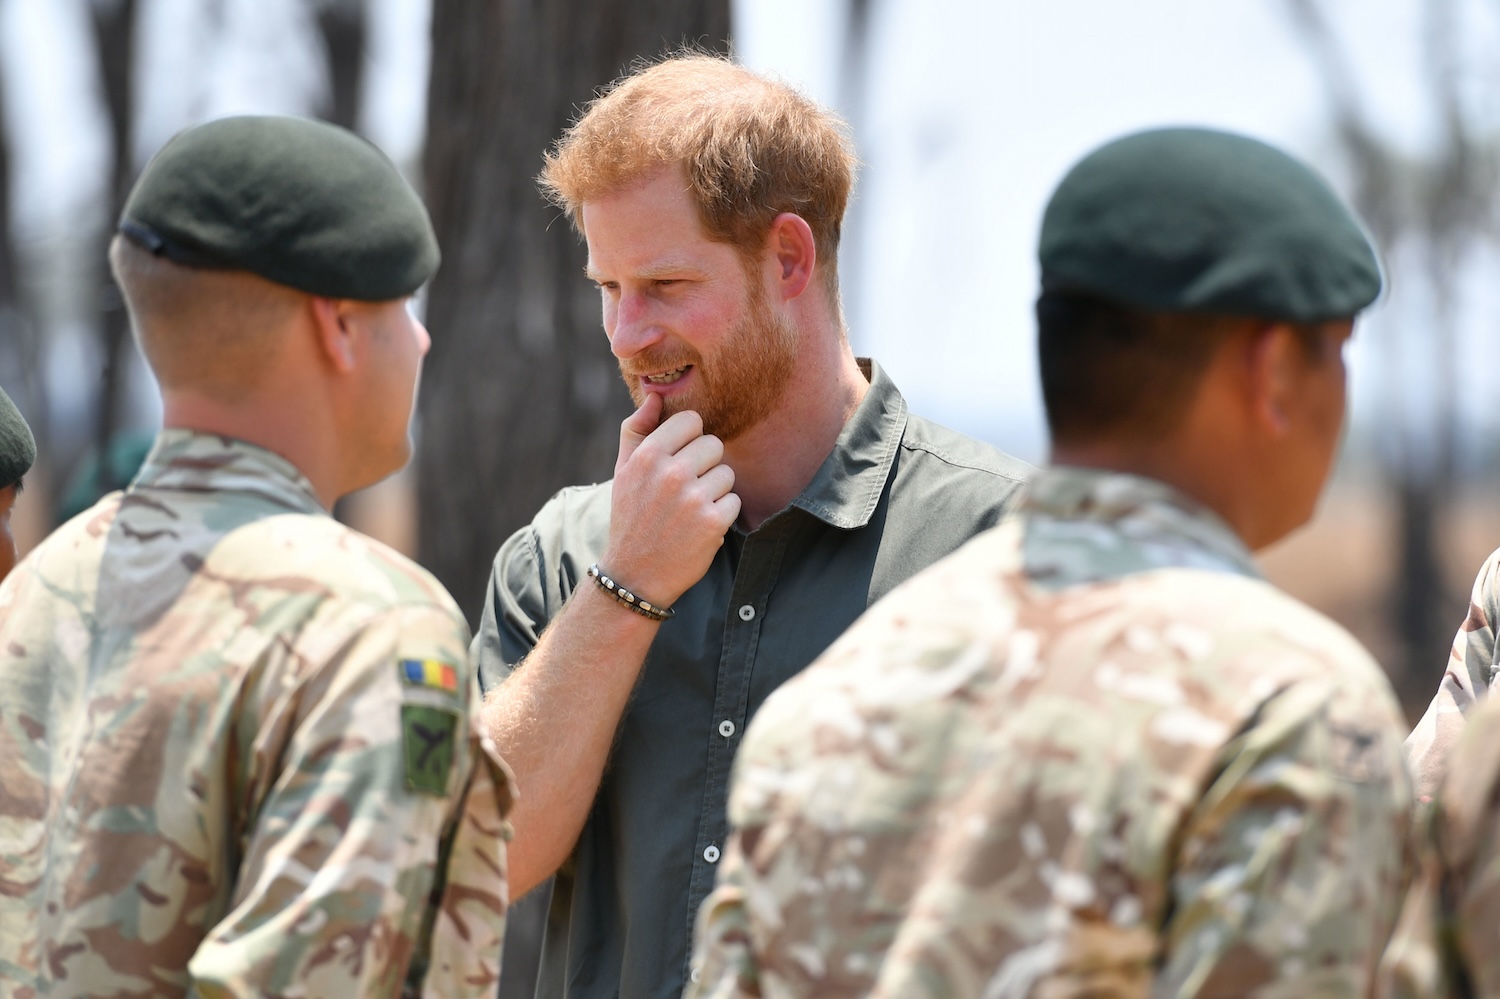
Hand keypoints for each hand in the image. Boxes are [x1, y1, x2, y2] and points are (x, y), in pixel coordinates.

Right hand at [600, 394, 739, 607]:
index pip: (692, 421)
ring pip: (727, 473)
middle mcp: (670, 473)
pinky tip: (701, 526)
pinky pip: (735, 501)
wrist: (635, 575)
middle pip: (714, 445)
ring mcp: (693, 499)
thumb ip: (636, 429)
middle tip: (685, 489)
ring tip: (691, 509)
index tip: (680, 459)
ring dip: (715, 491)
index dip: (690, 440)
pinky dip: (723, 514)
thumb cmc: (631, 517)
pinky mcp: (713, 523)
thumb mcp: (622, 471)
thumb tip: (655, 395)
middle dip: (705, 465)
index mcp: (648, 455)